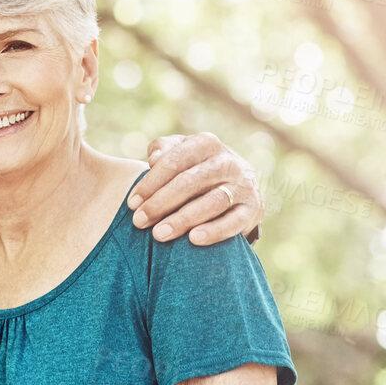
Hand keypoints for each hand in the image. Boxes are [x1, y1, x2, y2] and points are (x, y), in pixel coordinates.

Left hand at [129, 133, 262, 245]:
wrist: (238, 187)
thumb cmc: (195, 170)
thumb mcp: (180, 153)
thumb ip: (164, 149)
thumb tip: (154, 158)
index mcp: (207, 143)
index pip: (174, 161)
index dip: (150, 183)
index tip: (131, 203)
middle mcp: (228, 161)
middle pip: (190, 182)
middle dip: (161, 203)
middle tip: (139, 222)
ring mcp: (244, 185)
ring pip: (212, 202)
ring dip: (183, 219)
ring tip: (159, 234)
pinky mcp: (254, 209)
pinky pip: (234, 222)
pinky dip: (214, 231)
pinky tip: (193, 240)